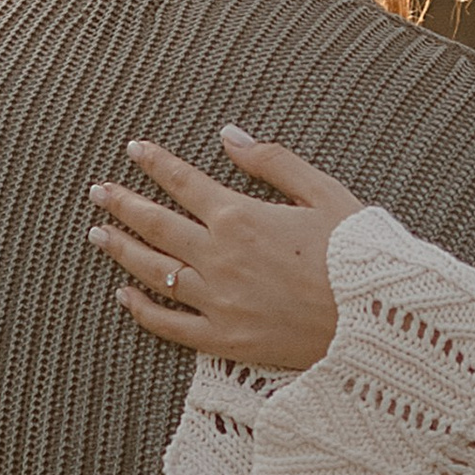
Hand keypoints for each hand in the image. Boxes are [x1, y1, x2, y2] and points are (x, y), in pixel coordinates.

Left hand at [90, 128, 365, 370]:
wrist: (377, 321)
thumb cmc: (357, 253)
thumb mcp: (323, 191)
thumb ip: (272, 162)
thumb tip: (229, 135)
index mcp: (241, 216)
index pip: (183, 182)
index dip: (155, 163)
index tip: (133, 149)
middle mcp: (218, 257)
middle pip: (156, 225)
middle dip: (123, 204)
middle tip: (98, 191)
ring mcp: (217, 301)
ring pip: (153, 272)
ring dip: (121, 250)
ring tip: (98, 235)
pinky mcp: (224, 339)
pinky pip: (170, 325)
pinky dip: (142, 310)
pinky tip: (124, 296)